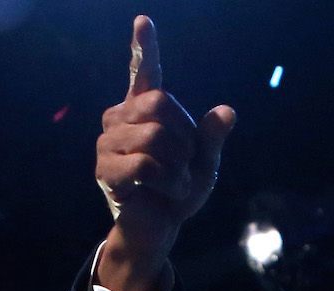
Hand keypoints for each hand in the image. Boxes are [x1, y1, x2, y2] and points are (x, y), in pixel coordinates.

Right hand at [95, 15, 235, 290]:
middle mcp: (121, 119)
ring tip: (174, 181)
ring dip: (177, 165)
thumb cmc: (180, 190)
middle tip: (182, 163)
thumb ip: (212, 138)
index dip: (145, 48)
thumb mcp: (205, 163)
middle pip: (160, 103)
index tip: (144, 21)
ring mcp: (108, 143)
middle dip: (184, 136)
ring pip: (154, 135)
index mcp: (145, 112)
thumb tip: (228, 112)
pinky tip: (166, 190)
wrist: (161, 226)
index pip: (144, 73)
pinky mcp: (105, 170)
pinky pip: (145, 164)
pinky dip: (168, 181)